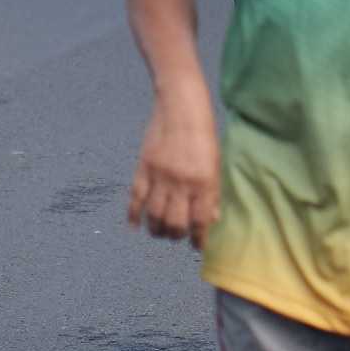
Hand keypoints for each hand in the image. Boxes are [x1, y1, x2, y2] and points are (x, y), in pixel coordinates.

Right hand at [127, 82, 220, 246]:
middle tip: (176, 235)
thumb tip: (212, 218)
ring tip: (159, 232)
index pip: (200, 221)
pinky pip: (135, 199)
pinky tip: (135, 225)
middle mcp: (182, 183)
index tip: (197, 246)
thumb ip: (213, 192)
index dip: (198, 239)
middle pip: (174, 224)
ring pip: (154, 216)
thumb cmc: (204, 133)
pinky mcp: (143, 168)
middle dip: (176, 235)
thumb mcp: (215, 162)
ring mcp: (160, 176)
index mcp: (204, 182)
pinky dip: (133, 216)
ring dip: (156, 229)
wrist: (180, 105)